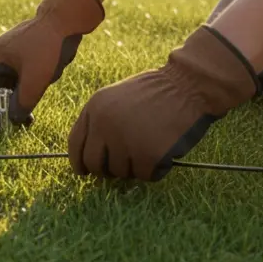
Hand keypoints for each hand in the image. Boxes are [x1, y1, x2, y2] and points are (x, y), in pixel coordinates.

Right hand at [0, 0, 103, 131]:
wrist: (64, 19)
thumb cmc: (48, 45)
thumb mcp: (36, 79)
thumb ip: (23, 102)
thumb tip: (13, 121)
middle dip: (1, 110)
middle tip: (12, 127)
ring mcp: (6, 56)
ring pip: (4, 87)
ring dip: (13, 102)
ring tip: (27, 118)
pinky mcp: (18, 56)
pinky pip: (15, 79)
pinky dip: (22, 92)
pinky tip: (35, 98)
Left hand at [67, 25, 258, 180]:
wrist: (187, 85)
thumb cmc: (155, 92)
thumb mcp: (116, 98)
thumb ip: (100, 122)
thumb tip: (88, 158)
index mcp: (94, 109)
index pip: (75, 144)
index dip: (79, 162)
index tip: (85, 171)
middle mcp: (104, 126)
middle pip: (94, 164)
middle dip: (106, 170)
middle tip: (123, 165)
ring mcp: (125, 142)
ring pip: (121, 172)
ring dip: (135, 167)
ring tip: (151, 145)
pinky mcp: (148, 156)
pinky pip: (145, 175)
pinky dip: (155, 169)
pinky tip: (164, 152)